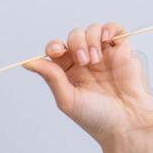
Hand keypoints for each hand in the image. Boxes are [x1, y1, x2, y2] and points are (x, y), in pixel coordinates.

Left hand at [22, 22, 152, 146]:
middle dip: (76, 43)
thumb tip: (26, 63)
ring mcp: (104, 55)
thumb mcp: (67, 99)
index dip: (54, 46)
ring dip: (91, 39)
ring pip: (92, 30)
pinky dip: (109, 28)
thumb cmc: (95, 117)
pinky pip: (114, 29)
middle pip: (74, 37)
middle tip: (84, 62)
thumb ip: (50, 77)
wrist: (125, 124)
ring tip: (95, 60)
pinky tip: (106, 39)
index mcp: (68, 73)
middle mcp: (85, 62)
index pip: (56, 50)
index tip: (56, 51)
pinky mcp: (122, 51)